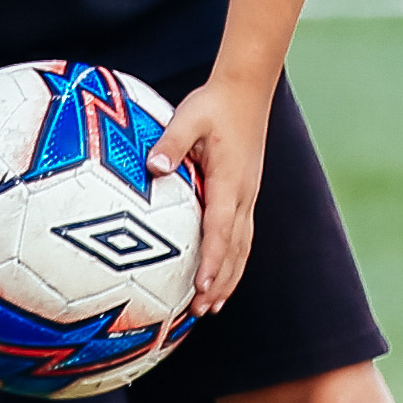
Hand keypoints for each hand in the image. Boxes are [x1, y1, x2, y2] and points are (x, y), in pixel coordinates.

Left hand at [147, 75, 270, 313]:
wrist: (246, 91)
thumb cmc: (214, 104)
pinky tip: (220, 275)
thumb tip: (154, 167)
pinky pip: (241, 235)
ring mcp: (248, 196)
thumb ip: (171, 142)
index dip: (213, 261)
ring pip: (242, 247)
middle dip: (221, 282)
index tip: (202, 287)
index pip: (221, 229)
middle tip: (202, 311)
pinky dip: (232, 260)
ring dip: (229, 277)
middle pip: (235, 249)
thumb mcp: (188, 117)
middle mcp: (244, 195)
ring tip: (213, 307)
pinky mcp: (245, 194)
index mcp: (230, 181)